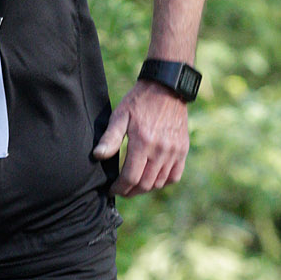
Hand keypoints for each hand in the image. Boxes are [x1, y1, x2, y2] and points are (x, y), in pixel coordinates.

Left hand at [93, 79, 189, 196]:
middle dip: (131, 192)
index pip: (131, 177)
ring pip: (160, 183)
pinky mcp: (183, 150)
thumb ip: (110, 137)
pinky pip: (175, 176)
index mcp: (143, 142)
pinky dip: (163, 182)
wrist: (167, 88)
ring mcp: (174, 151)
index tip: (112, 190)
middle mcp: (161, 149)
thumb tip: (98, 155)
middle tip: (122, 191)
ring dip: (145, 189)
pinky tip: (153, 179)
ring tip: (134, 187)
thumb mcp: (120, 115)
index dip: (120, 188)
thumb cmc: (139, 101)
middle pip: (145, 184)